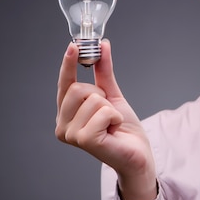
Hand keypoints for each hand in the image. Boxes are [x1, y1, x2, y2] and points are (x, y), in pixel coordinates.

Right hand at [55, 40, 156, 199]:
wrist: (137, 154)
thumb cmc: (122, 129)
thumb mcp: (112, 95)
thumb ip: (103, 71)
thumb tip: (102, 46)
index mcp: (66, 114)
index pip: (64, 84)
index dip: (68, 64)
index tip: (74, 45)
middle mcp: (62, 125)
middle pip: (79, 88)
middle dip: (101, 96)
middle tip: (108, 113)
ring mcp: (71, 135)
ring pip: (93, 99)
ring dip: (110, 108)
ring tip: (111, 124)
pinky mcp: (84, 140)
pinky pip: (102, 112)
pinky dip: (114, 117)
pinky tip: (113, 130)